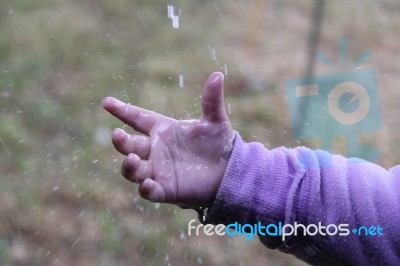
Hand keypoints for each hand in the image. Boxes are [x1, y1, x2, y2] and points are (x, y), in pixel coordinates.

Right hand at [102, 72, 233, 208]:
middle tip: (118, 135)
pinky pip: (150, 191)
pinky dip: (146, 189)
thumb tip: (218, 75)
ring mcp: (158, 170)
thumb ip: (211, 101)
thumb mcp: (215, 121)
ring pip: (133, 169)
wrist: (229, 171)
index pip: (137, 118)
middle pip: (130, 145)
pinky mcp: (166, 190)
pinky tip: (148, 184)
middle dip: (121, 141)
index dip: (122, 110)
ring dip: (129, 165)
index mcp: (163, 130)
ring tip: (133, 159)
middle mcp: (155, 149)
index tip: (106, 102)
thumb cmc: (218, 144)